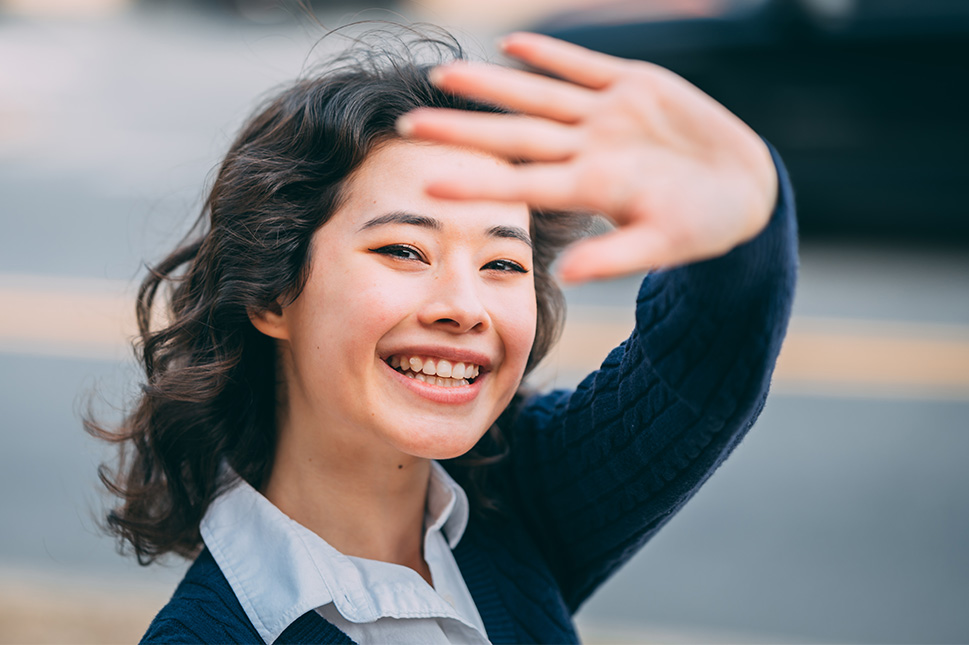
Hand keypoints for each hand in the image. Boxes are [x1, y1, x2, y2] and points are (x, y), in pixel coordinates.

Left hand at [396, 32, 777, 281]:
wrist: (744, 188)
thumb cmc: (701, 225)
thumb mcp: (664, 243)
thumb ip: (617, 257)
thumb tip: (567, 276)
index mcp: (588, 187)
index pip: (519, 182)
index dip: (475, 180)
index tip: (426, 182)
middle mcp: (587, 148)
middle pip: (514, 134)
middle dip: (462, 129)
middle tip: (406, 124)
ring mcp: (606, 115)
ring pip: (538, 94)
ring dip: (492, 83)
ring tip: (443, 74)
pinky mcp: (635, 85)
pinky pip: (584, 65)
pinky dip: (552, 53)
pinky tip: (512, 44)